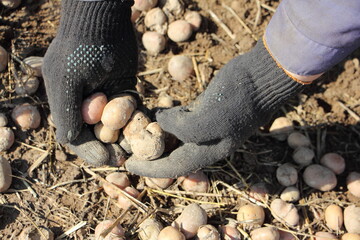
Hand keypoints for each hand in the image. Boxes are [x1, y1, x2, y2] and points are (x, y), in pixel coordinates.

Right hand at [43, 0, 136, 164]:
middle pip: (98, 132)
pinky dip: (139, 117)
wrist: (103, 17)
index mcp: (66, 101)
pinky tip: (148, 126)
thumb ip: (67, 112)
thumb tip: (68, 142)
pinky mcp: (124, 85)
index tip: (107, 158)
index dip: (90, 150)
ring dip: (128, 135)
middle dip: (112, 145)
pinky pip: (132, 107)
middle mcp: (86, 101)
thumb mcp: (66, 82)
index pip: (75, 135)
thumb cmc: (81, 48)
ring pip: (118, 123)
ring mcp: (106, 94)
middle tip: (127, 156)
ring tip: (140, 145)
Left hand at [125, 38, 303, 177]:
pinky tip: (158, 111)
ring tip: (138, 129)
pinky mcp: (206, 109)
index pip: (174, 167)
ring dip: (157, 134)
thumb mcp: (211, 117)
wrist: (261, 76)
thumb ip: (182, 126)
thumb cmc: (239, 99)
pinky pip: (182, 119)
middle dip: (151, 153)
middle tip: (128, 146)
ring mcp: (207, 126)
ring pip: (176, 136)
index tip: (128, 165)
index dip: (150, 169)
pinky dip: (168, 118)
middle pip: (173, 154)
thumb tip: (158, 121)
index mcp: (208, 151)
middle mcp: (206, 142)